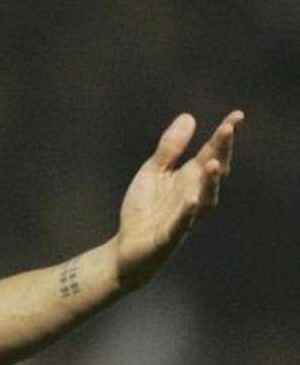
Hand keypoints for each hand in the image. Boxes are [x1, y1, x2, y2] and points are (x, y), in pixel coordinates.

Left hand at [112, 109, 242, 288]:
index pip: (211, 153)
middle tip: (228, 129)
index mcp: (190, 178)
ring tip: (212, 162)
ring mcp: (185, 217)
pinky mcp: (169, 236)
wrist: (127, 248)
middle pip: (213, 172)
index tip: (237, 116)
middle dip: (221, 152)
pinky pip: (181, 224)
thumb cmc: (145, 209)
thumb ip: (170, 148)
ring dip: (209, 181)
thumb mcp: (153, 172)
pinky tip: (191, 200)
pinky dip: (187, 213)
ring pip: (204, 199)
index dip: (223, 136)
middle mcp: (194, 195)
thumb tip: (189, 116)